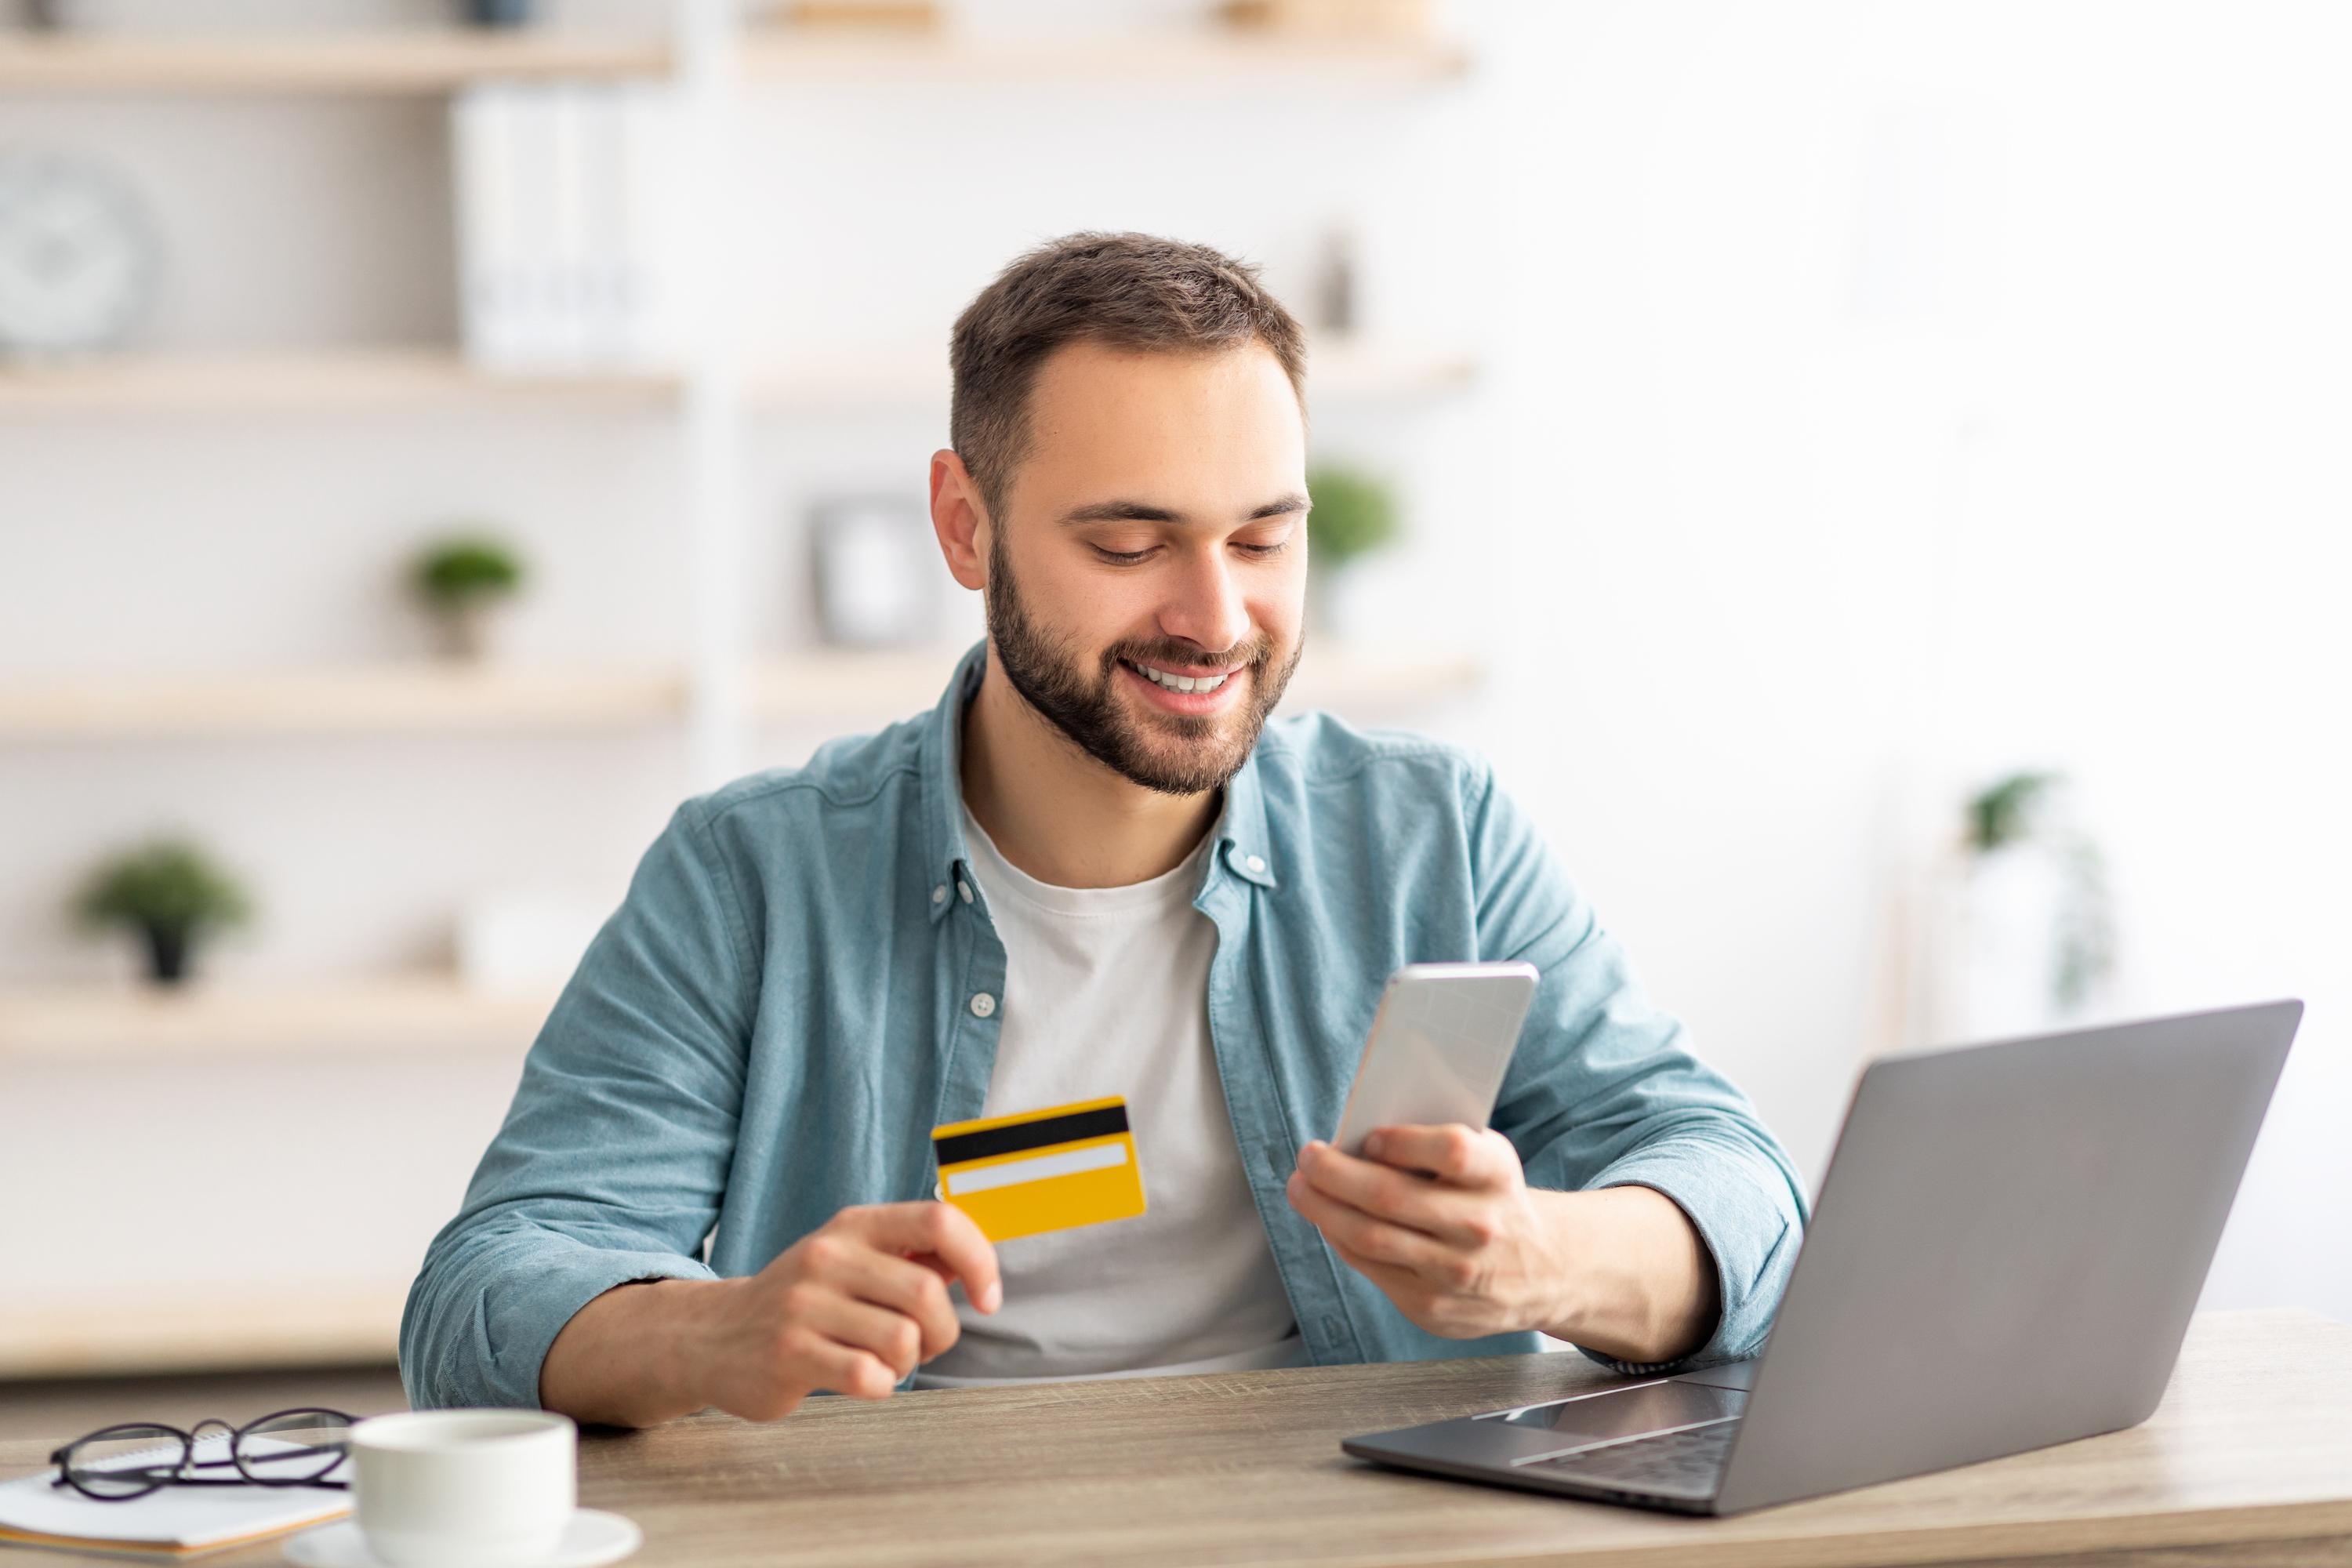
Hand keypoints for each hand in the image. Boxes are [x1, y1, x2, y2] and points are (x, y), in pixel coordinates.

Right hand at [697, 1202, 1001, 1419]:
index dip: (979, 1260)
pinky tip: (859, 1378)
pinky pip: (868, 1377)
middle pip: (926, 1293)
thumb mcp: (851, 1259)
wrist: (713, 1336)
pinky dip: (880, 1385)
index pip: (939, 1221)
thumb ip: (912, 1256)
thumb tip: (976, 1260)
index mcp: (854, 1226)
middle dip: (943, 1332)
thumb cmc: (803, 1301)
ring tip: (883, 1360)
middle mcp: (828, 1256)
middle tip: (925, 1345)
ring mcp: (804, 1305)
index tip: (986, 1297)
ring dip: (909, 1363)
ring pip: (903, 1340)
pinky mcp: (789, 1354)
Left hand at [1285, 1124, 1565, 1339]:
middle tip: (1307, 1156)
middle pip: (1391, 1197)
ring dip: (1323, 1209)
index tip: (1370, 1136)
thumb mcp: (1486, 1160)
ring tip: (1302, 1188)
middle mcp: (1481, 1227)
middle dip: (1334, 1174)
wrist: (1541, 1271)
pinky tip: (1329, 1222)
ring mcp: (1456, 1274)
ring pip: (1370, 1238)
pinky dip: (1341, 1240)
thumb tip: (1356, 1140)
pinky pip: (1371, 1268)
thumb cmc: (1493, 1199)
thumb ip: (1434, 1145)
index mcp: (1497, 1176)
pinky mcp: (1433, 1307)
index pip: (1452, 1151)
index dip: (1404, 1142)